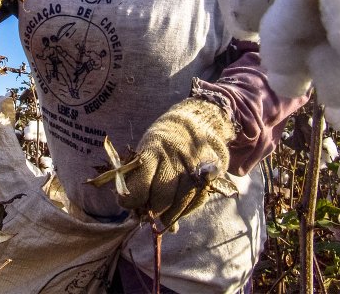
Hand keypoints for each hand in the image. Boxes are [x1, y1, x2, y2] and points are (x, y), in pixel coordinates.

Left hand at [118, 98, 233, 228]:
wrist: (192, 123)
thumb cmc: (160, 145)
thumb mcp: (145, 153)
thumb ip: (139, 180)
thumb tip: (135, 213)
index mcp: (153, 151)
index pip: (141, 183)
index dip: (132, 200)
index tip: (128, 204)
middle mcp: (174, 157)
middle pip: (162, 195)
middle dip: (154, 209)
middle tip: (150, 212)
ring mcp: (194, 164)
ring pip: (182, 200)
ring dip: (172, 214)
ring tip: (165, 218)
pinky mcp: (211, 169)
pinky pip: (200, 197)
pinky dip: (189, 208)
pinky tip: (182, 209)